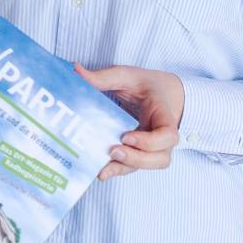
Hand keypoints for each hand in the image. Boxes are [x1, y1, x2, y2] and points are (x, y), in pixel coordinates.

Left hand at [76, 63, 182, 179]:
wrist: (164, 93)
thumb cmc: (147, 85)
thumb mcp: (127, 76)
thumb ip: (103, 77)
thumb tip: (74, 70)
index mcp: (163, 115)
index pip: (168, 135)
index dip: (150, 141)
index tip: (126, 135)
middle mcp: (162, 136)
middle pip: (160, 158)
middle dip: (137, 159)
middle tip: (113, 151)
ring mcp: (153, 147)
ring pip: (147, 166)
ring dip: (126, 167)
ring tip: (103, 167)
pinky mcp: (140, 152)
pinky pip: (133, 166)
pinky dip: (118, 170)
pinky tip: (100, 172)